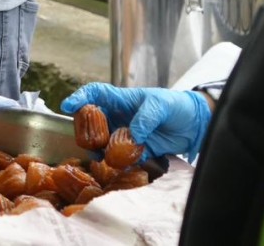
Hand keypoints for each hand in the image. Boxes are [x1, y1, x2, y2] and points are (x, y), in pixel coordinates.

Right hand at [61, 83, 211, 159]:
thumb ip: (145, 118)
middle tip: (87, 140)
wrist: (196, 125)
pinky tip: (116, 168)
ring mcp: (125, 135)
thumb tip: (133, 135)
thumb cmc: (176, 106)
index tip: (67, 106)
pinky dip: (117, 164)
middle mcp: (118, 117)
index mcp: (121, 100)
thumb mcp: (161, 105)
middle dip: (85, 130)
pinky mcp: (136, 151)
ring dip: (100, 151)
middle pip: (92, 122)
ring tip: (102, 158)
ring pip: (103, 142)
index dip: (79, 98)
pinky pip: (121, 159)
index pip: (95, 94)